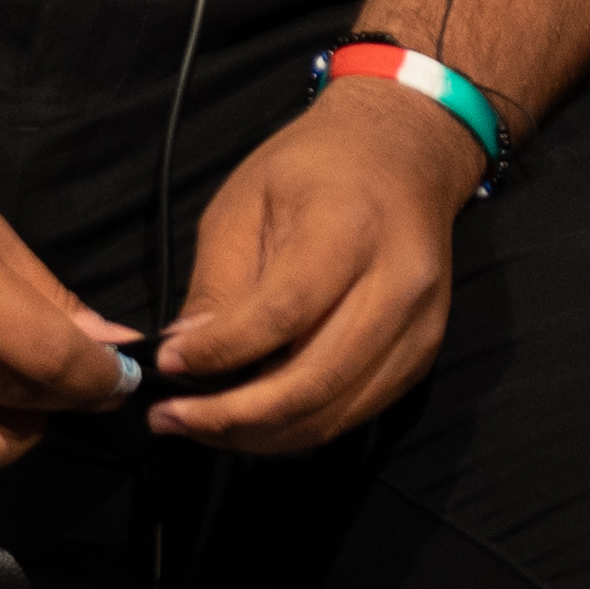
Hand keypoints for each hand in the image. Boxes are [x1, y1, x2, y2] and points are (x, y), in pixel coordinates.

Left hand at [154, 79, 480, 451]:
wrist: (402, 154)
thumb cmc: (315, 168)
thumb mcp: (244, 203)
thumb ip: (219, 284)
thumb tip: (183, 358)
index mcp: (350, 228)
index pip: (283, 313)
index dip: (220, 352)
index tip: (167, 367)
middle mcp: (398, 283)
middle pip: (314, 379)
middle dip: (233, 416)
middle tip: (170, 419)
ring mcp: (419, 325)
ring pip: (335, 411)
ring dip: (260, 434)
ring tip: (201, 427)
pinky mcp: (422, 354)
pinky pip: (356, 413)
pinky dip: (298, 428)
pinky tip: (253, 420)